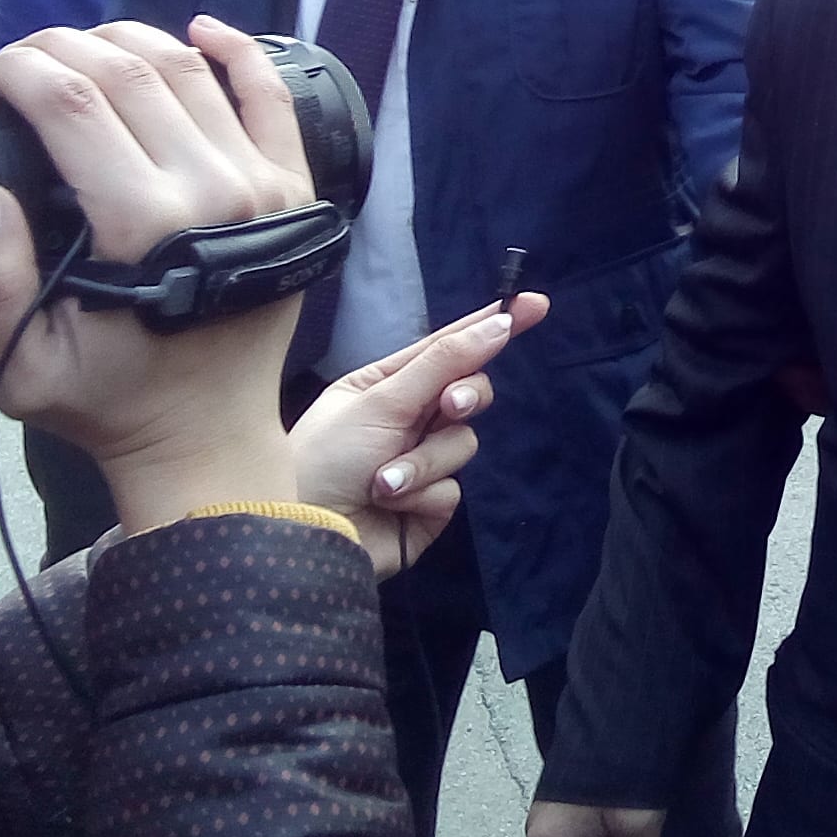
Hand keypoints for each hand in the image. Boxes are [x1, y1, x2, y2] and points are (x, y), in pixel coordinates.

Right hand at [0, 16, 315, 532]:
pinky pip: (271, 98)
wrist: (207, 438)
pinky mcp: (294, 190)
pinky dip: (239, 51)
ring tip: (82, 46)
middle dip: (62, 48)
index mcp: (142, 225)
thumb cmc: (109, 405)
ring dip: (130, 40)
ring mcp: (262, 185)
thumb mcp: (20, 366)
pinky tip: (199, 29)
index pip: (71, 104)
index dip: (20, 71)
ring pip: (190, 72)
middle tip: (24, 58)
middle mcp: (210, 190)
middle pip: (128, 72)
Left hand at [291, 296, 547, 577]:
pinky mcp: (430, 507)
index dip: (492, 326)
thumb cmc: (326, 456)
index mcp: (389, 384)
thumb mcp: (381, 400)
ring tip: (384, 481)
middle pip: (470, 393)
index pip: (450, 347)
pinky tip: (391, 504)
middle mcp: (409, 419)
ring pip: (462, 443)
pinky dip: (422, 494)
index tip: (536, 304)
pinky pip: (452, 489)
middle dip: (464, 398)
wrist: (301, 533)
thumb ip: (444, 362)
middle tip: (448, 407)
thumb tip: (499, 322)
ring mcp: (421, 463)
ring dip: (424, 461)